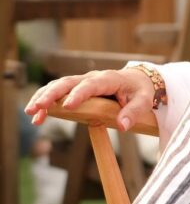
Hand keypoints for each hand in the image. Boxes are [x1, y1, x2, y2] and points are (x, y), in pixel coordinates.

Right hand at [25, 68, 155, 131]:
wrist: (138, 80)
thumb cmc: (140, 90)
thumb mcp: (144, 100)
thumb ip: (134, 112)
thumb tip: (122, 126)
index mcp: (109, 79)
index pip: (91, 85)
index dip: (79, 94)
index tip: (68, 106)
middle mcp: (92, 77)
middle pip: (68, 82)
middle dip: (51, 94)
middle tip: (37, 107)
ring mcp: (83, 82)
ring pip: (59, 85)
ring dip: (44, 97)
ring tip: (31, 111)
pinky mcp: (77, 88)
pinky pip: (59, 92)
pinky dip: (47, 102)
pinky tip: (36, 116)